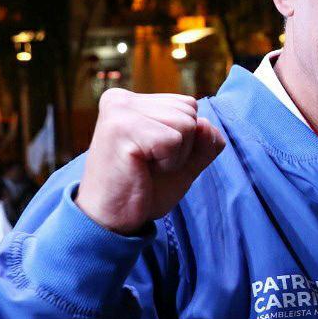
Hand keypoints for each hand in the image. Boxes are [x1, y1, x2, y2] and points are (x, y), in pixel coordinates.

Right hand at [76, 89, 223, 234]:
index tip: (153, 154)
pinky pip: (174, 140)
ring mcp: (119, 110)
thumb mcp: (185, 161)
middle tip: (149, 164)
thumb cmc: (146, 188)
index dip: (185, 139)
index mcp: (133, 100)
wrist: (111, 219)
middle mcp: (122, 98)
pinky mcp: (121, 128)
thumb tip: (206, 124)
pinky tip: (142, 170)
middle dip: (182, 146)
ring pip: (186, 124)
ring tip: (146, 166)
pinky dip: (168, 163)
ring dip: (175, 156)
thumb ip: (204, 141)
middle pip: (190, 112)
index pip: (188, 105)